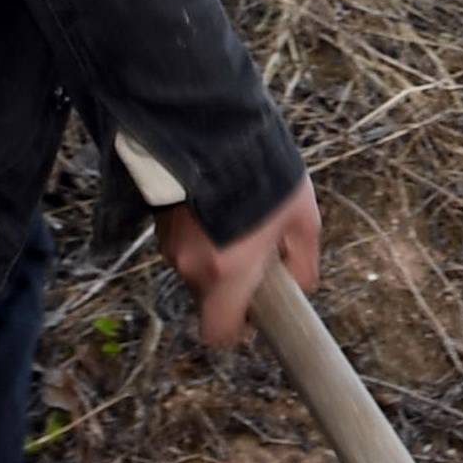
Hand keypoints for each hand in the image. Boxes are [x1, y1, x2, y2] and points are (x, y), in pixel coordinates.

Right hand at [157, 175, 323, 352]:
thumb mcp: (303, 219)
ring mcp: (171, 245)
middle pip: (211, 295)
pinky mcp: (159, 224)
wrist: (211, 129)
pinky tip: (219, 208)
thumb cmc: (264, 174)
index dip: (235, 329)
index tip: (252, 314)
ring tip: (238, 219)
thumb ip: (303, 262)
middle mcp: (193, 266)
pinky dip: (200, 237)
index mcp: (228, 273)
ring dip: (217, 255)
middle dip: (233, 281)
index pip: (218, 333)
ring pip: (197, 268)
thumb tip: (299, 285)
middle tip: (256, 250)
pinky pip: (184, 245)